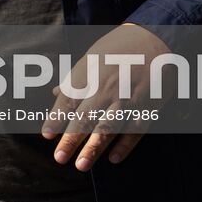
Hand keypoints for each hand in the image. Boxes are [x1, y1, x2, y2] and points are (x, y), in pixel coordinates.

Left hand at [41, 24, 169, 170]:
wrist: (155, 37)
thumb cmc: (118, 48)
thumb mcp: (91, 57)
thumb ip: (74, 78)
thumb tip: (55, 93)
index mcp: (90, 74)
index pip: (69, 100)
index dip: (56, 119)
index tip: (46, 135)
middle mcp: (106, 87)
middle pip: (85, 117)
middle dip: (71, 139)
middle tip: (60, 158)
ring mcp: (128, 98)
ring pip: (108, 127)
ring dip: (94, 148)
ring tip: (81, 165)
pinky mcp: (148, 105)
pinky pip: (135, 130)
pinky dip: (125, 145)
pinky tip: (113, 159)